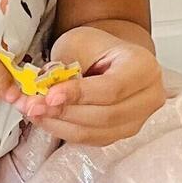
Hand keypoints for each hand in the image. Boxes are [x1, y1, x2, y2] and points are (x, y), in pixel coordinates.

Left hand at [21, 26, 163, 145]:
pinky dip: (64, 131)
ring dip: (60, 124)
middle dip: (64, 112)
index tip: (50, 94)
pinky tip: (45, 119)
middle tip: (32, 105)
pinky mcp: (120, 133)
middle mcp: (148, 97)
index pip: (113, 88)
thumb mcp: (80, 43)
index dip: (79, 95)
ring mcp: (137, 120)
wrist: (109, 58)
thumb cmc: (98, 48)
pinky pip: (91, 139)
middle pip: (105, 115)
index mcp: (144, 68)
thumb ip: (65, 67)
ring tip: (33, 112)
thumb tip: (42, 90)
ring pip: (96, 132)